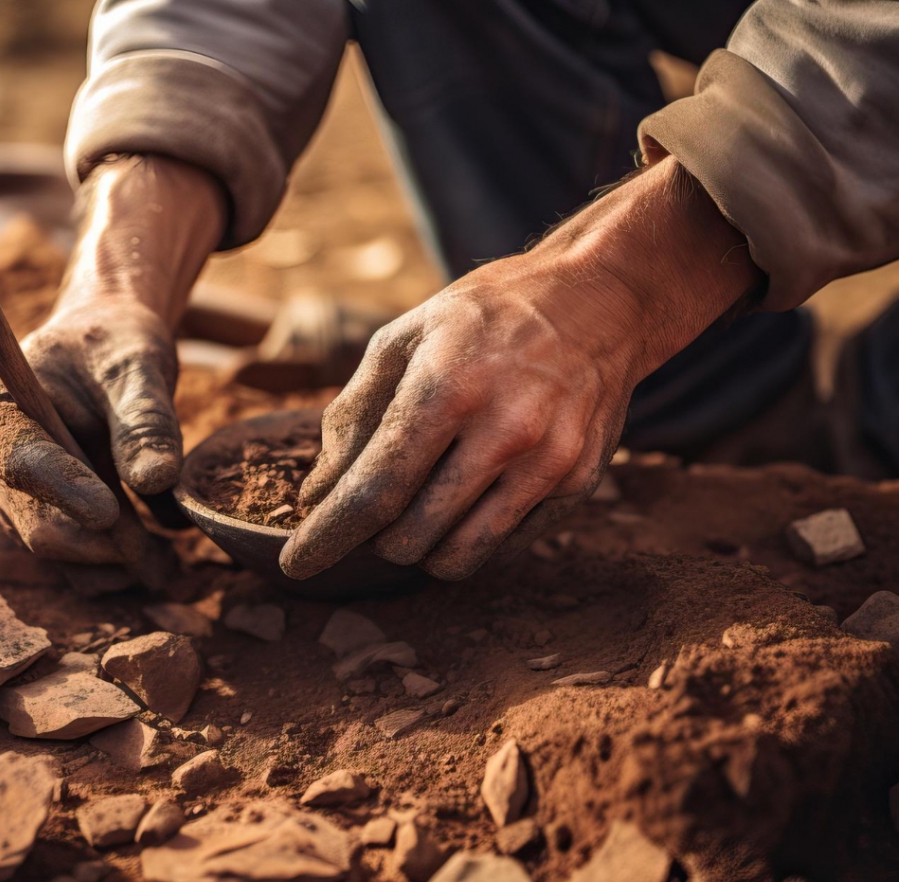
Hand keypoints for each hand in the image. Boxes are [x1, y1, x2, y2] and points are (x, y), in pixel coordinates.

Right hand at [0, 155, 224, 562]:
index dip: (64, 491)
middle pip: (35, 524)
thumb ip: (145, 419)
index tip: (112, 513)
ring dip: (114, 566)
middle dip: (102, 545)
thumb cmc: (115, 345)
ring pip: (57, 553)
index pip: (20, 462)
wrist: (108, 350)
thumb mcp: (137, 365)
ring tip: (171, 565)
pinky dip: (115, 569)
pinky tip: (158, 560)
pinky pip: (71, 562)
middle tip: (166, 559)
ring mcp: (11, 496)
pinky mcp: (39, 519)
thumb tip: (154, 479)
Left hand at [279, 159, 761, 580]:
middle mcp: (504, 431)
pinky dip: (470, 533)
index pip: (374, 490)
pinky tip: (473, 489)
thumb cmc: (484, 318)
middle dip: (374, 536)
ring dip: (420, 547)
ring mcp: (548, 462)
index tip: (298, 563)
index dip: (329, 536)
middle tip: (374, 505)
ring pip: (457, 556)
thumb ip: (351, 416)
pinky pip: (502, 544)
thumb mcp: (402, 338)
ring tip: (419, 505)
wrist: (600, 301)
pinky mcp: (578, 483)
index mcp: (448, 388)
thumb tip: (316, 496)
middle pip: (409, 535)